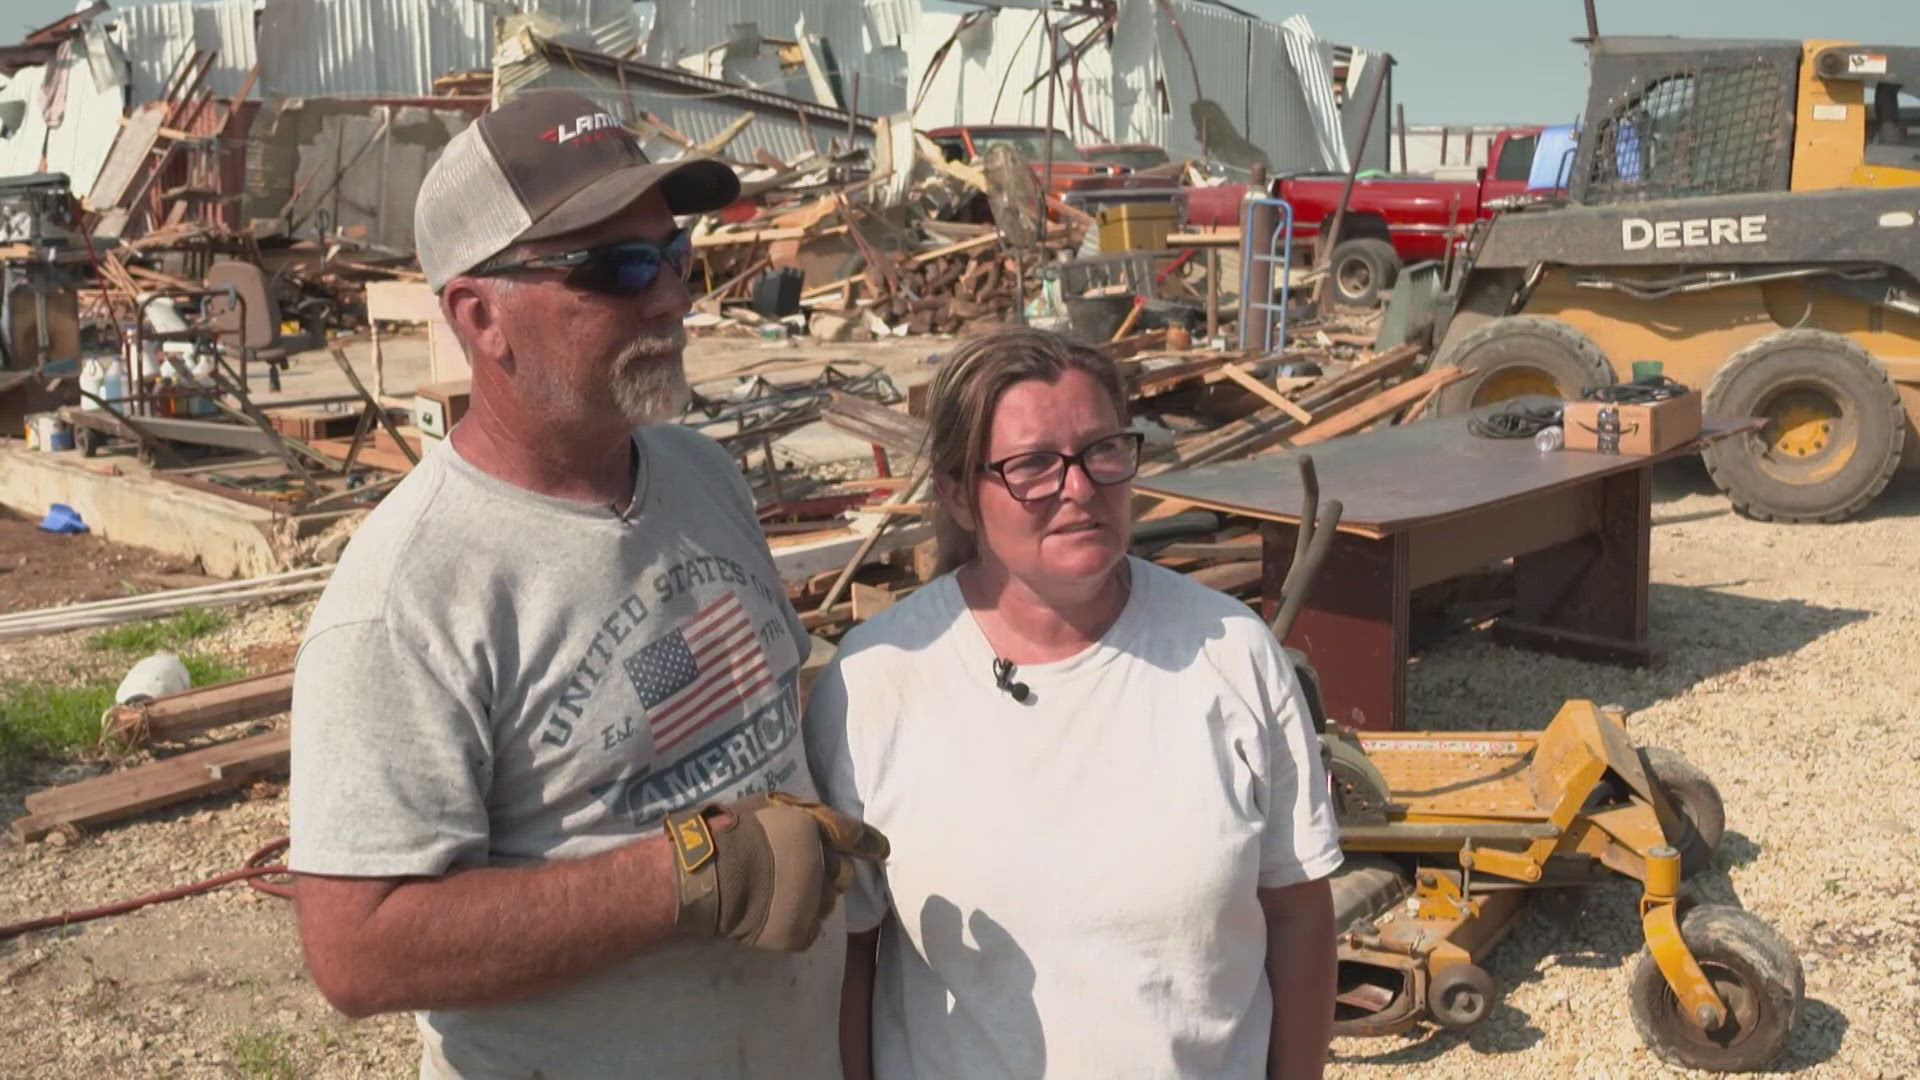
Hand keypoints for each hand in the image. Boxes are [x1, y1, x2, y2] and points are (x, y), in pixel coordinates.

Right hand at [662, 791, 889, 951]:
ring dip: (813, 899)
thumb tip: (818, 826)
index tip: (882, 851)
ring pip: (828, 904)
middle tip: (800, 874)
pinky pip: (811, 930)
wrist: (704, 876)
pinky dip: (798, 925)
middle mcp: (823, 865)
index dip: (871, 844)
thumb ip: (798, 817)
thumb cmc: (727, 835)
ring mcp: (813, 901)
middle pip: (844, 874)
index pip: (855, 836)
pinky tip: (775, 917)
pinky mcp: (800, 932)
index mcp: (814, 829)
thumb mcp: (765, 807)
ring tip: (780, 896)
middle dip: (830, 873)